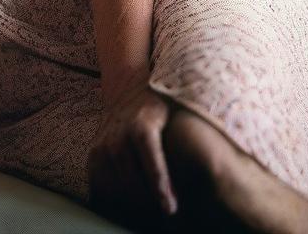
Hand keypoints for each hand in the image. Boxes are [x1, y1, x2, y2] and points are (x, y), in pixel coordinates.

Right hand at [88, 76, 178, 226]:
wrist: (127, 89)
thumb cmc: (159, 107)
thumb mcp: (174, 114)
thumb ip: (185, 137)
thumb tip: (213, 162)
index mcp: (142, 122)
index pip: (150, 156)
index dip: (159, 182)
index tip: (170, 207)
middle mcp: (119, 133)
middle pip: (130, 175)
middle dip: (148, 201)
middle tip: (167, 217)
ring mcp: (104, 143)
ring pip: (113, 182)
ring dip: (131, 204)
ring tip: (148, 217)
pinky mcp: (94, 151)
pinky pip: (99, 181)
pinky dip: (111, 198)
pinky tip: (125, 208)